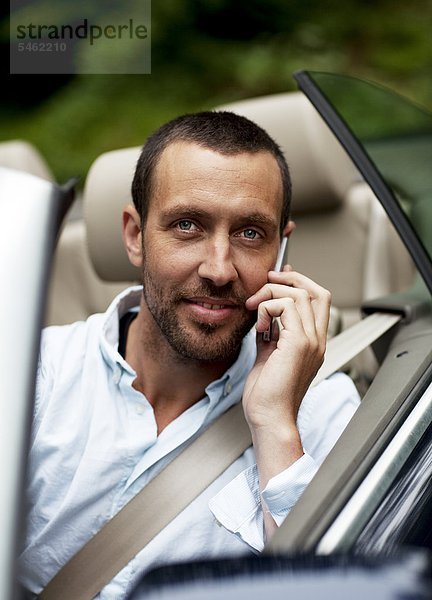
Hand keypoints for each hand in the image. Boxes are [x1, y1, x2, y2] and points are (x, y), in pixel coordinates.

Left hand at [243, 266, 330, 431]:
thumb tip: (265, 314)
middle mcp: (317, 340)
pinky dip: (268, 308)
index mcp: (313, 343)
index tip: (277, 278)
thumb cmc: (267, 395)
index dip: (300, 282)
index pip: (319, 300)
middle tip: (266, 281)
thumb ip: (271, 334)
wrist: (269, 418)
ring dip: (271, 294)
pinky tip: (259, 327)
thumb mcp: (268, 355)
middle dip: (289, 279)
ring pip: (300, 295)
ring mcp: (311, 342)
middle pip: (316, 291)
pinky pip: (286, 307)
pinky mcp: (298, 344)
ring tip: (255, 308)